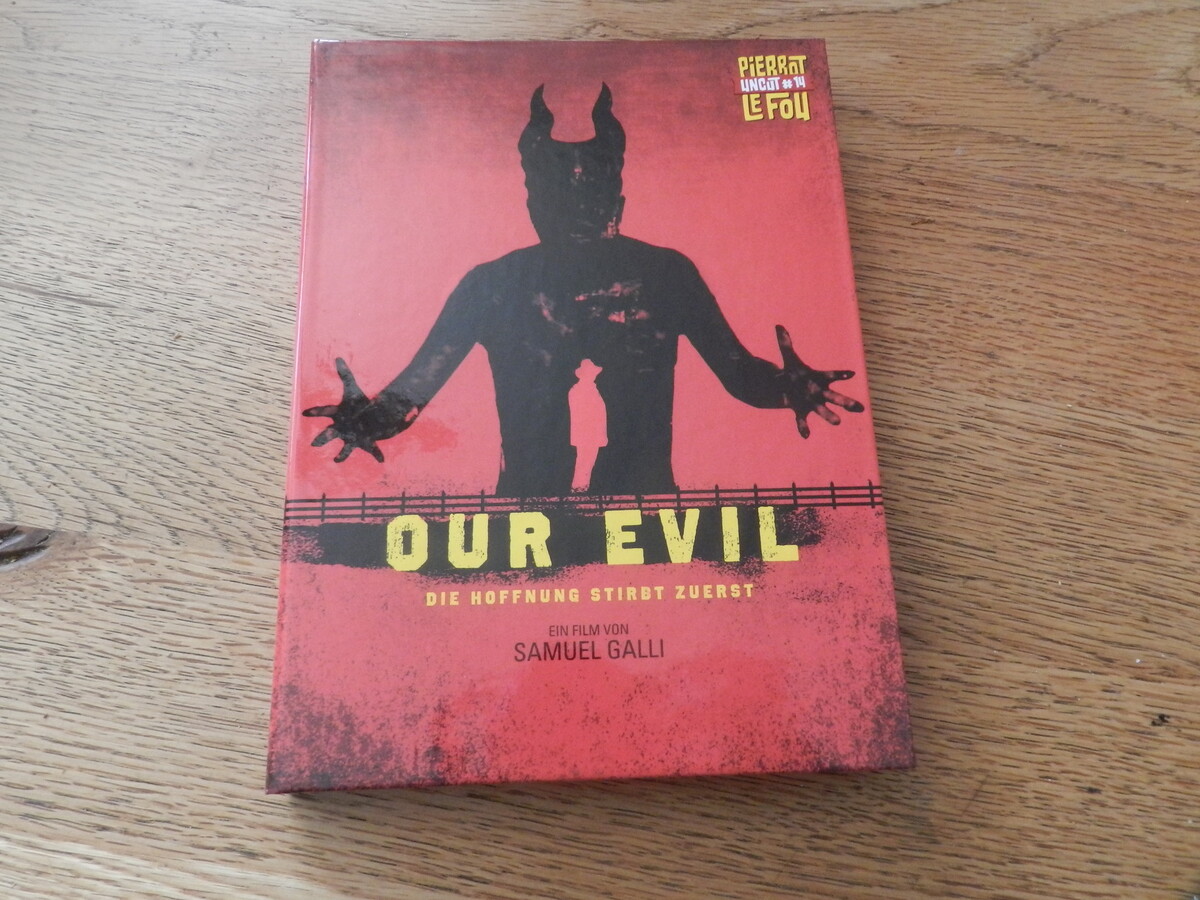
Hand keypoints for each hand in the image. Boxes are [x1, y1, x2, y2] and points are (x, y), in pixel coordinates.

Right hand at [303, 358, 417, 461]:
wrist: (370, 418)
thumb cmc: (358, 405)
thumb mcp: (352, 389)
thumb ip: (346, 375)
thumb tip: (338, 358)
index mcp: (338, 415)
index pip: (325, 411)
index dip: (315, 412)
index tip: (305, 413)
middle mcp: (342, 429)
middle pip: (329, 433)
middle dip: (323, 438)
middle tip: (315, 443)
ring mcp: (353, 438)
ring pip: (345, 448)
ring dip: (342, 454)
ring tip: (337, 459)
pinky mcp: (365, 443)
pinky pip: (371, 450)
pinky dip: (377, 454)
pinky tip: (382, 460)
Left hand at [775, 325, 863, 437]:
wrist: (784, 387)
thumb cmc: (792, 373)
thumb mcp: (788, 358)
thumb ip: (785, 344)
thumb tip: (778, 326)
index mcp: (818, 378)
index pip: (832, 375)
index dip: (841, 374)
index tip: (852, 374)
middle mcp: (819, 392)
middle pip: (835, 397)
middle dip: (846, 402)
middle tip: (859, 408)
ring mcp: (811, 403)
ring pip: (823, 410)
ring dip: (829, 416)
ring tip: (837, 422)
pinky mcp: (801, 411)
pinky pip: (802, 421)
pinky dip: (803, 428)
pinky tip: (805, 435)